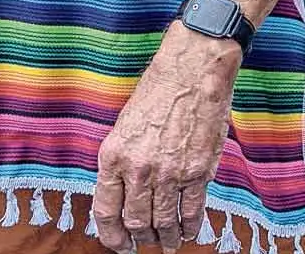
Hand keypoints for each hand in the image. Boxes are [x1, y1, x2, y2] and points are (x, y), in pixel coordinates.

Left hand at [89, 27, 240, 250]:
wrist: (194, 69)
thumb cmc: (159, 90)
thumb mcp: (125, 125)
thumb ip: (123, 161)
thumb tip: (126, 194)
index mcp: (114, 156)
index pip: (106, 211)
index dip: (112, 236)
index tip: (120, 245)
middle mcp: (139, 169)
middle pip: (135, 221)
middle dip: (141, 239)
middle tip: (147, 243)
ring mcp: (170, 172)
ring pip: (164, 221)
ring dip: (167, 237)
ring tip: (171, 243)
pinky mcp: (198, 169)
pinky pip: (192, 208)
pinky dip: (191, 225)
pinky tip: (191, 230)